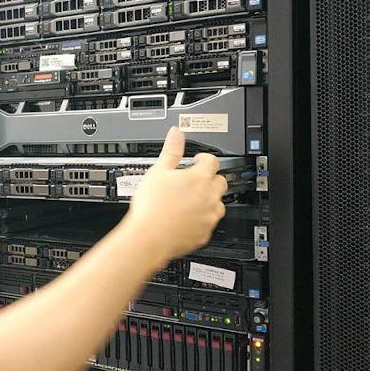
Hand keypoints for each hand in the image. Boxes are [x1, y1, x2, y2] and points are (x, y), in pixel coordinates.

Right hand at [122, 127, 226, 261]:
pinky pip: (209, 223)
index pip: (212, 161)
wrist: (149, 237)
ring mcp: (209, 217)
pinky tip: (187, 218)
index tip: (197, 160)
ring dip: (209, 200)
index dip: (204, 158)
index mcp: (199, 178)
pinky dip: (202, 219)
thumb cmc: (152, 206)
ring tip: (190, 200)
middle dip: (209, 179)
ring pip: (218, 204)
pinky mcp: (204, 234)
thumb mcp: (158, 171)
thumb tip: (176, 133)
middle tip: (193, 180)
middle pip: (220, 182)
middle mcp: (209, 197)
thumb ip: (171, 150)